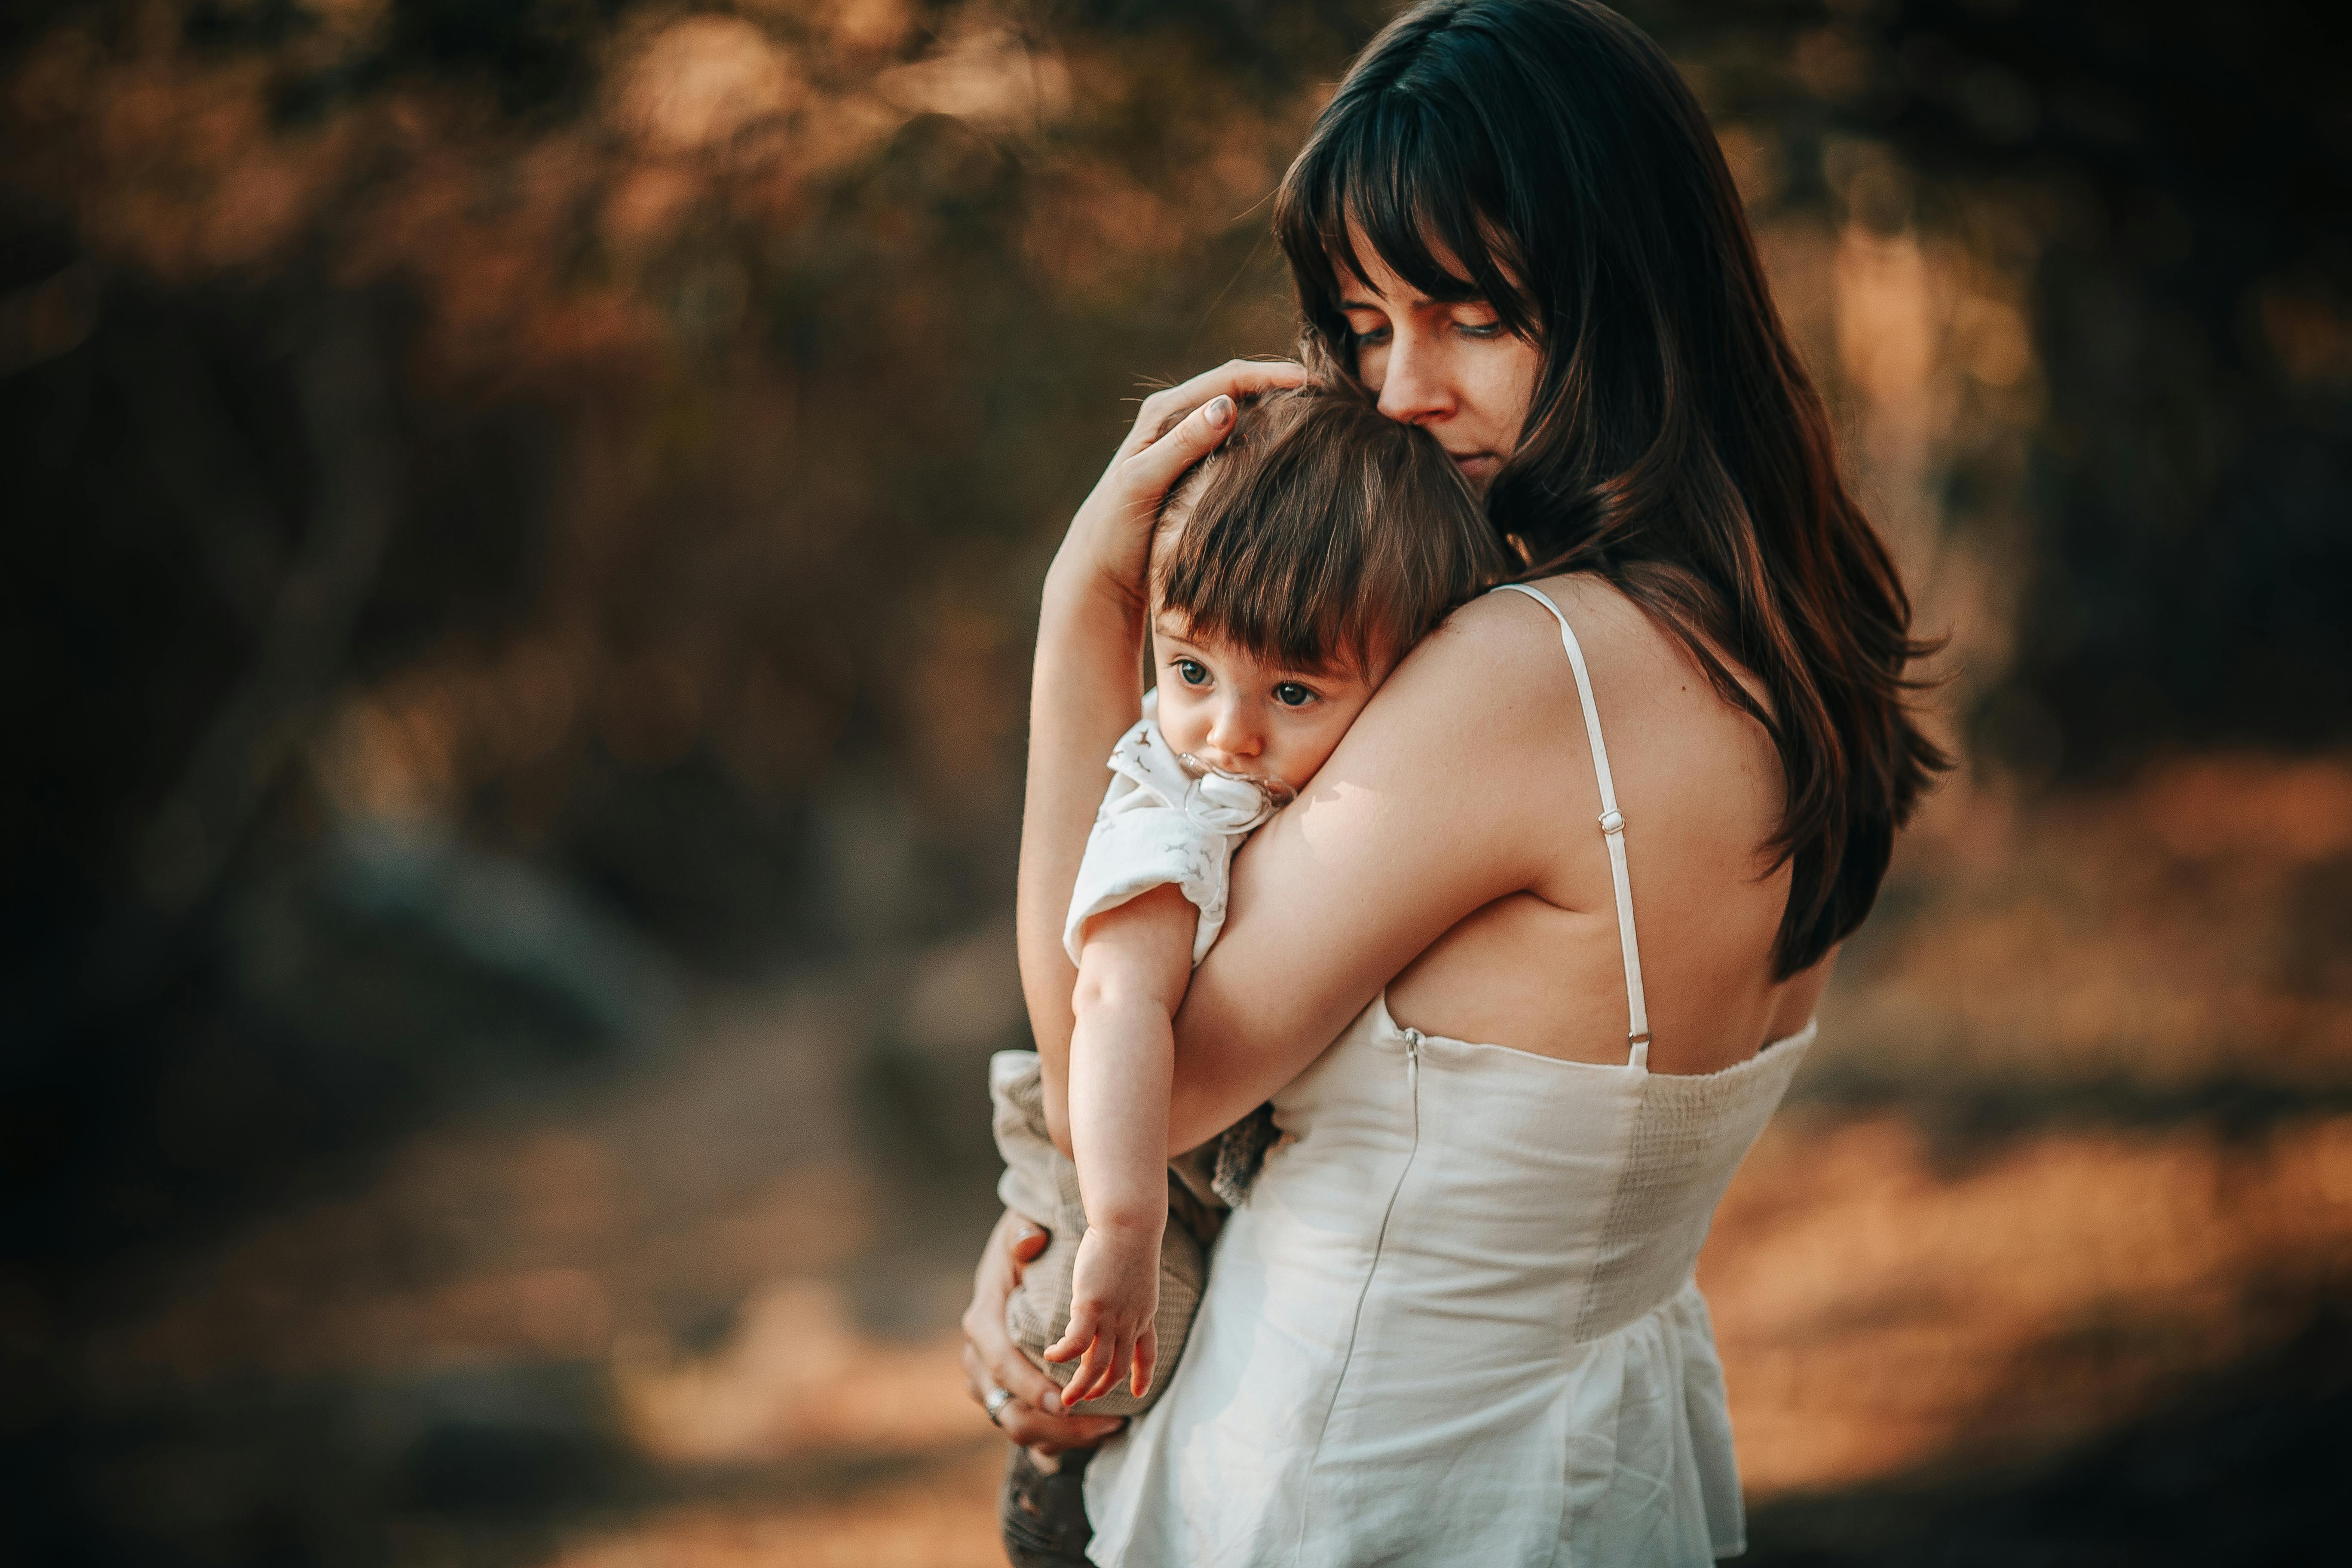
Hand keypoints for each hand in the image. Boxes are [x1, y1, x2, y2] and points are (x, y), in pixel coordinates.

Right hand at [961, 1209, 1127, 1454]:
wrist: (1017, 1262)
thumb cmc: (1025, 1248)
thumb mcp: (1020, 1234)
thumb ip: (1022, 1237)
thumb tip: (1029, 1240)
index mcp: (981, 1323)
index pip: (1001, 1365)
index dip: (1031, 1388)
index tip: (1065, 1402)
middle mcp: (978, 1360)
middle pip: (1010, 1412)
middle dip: (1055, 1427)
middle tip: (1102, 1423)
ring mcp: (991, 1383)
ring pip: (1021, 1428)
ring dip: (1065, 1437)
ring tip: (1109, 1427)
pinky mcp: (1008, 1394)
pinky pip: (1030, 1428)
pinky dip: (1059, 1440)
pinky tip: (1094, 1436)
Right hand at [1044, 1220, 1161, 1405]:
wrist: (1130, 1222)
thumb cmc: (1129, 1235)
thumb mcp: (1134, 1271)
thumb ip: (1126, 1289)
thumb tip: (1112, 1290)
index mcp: (1143, 1312)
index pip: (1149, 1352)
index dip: (1144, 1375)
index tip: (1140, 1392)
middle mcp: (1131, 1321)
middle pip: (1120, 1367)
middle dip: (1103, 1388)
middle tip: (1086, 1400)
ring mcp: (1113, 1317)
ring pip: (1098, 1365)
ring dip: (1082, 1386)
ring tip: (1066, 1400)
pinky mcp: (1092, 1307)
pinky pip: (1076, 1343)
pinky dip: (1063, 1354)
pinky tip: (1050, 1355)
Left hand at [1051, 358, 1311, 612]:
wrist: (1098, 569)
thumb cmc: (1115, 527)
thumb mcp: (1145, 481)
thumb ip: (1183, 444)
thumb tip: (1228, 405)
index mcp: (1163, 413)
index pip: (1228, 379)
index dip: (1272, 375)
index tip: (1313, 381)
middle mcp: (1175, 419)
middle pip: (1239, 389)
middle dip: (1280, 386)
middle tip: (1328, 396)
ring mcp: (1186, 443)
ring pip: (1242, 414)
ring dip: (1276, 411)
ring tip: (1318, 416)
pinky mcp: (1195, 467)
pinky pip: (1238, 442)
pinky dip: (1265, 438)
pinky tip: (1290, 450)